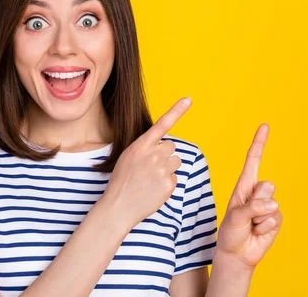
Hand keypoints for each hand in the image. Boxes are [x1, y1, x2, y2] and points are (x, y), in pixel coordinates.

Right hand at [102, 97, 191, 229]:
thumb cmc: (122, 180)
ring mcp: (161, 170)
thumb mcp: (128, 157)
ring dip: (167, 168)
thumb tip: (165, 146)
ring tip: (151, 178)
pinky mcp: (168, 184)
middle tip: (150, 167)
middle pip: (171, 146)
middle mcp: (153, 155)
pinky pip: (174, 177)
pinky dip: (166, 183)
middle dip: (164, 155)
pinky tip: (153, 189)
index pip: (161, 124)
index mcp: (140, 146)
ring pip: (175, 161)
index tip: (189, 99)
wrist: (118, 206)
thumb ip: (145, 148)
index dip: (177, 111)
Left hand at [216, 123, 282, 268]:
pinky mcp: (276, 219)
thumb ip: (252, 208)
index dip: (259, 143)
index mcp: (244, 186)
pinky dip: (265, 228)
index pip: (253, 160)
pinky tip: (257, 232)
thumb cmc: (230, 233)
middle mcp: (257, 193)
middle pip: (267, 187)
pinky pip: (275, 219)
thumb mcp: (234, 218)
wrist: (237, 254)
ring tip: (250, 226)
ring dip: (259, 219)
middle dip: (256, 204)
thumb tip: (273, 205)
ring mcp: (268, 206)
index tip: (265, 126)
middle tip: (245, 217)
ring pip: (271, 205)